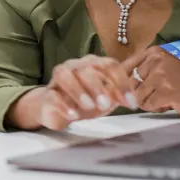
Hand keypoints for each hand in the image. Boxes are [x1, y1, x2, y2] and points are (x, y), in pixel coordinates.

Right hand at [8, 55, 136, 130]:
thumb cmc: (85, 100)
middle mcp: (75, 66)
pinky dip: (63, 105)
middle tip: (106, 105)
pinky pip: (52, 95)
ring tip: (89, 107)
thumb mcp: (106, 99)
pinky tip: (73, 116)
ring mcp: (59, 78)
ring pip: (65, 76)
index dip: (122, 83)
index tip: (130, 104)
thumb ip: (118, 96)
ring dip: (79, 91)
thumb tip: (132, 101)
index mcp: (93, 64)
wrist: (56, 110)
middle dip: (98, 87)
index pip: (110, 65)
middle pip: (86, 68)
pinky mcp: (47, 94)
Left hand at [122, 47, 179, 116]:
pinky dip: (156, 108)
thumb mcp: (162, 68)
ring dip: (149, 102)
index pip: (125, 67)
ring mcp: (161, 75)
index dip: (123, 82)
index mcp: (153, 52)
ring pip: (137, 96)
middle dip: (141, 93)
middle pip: (130, 84)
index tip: (129, 88)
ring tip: (166, 97)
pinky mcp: (166, 91)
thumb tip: (113, 80)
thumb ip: (141, 70)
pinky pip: (147, 105)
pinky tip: (170, 102)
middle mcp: (156, 60)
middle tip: (159, 93)